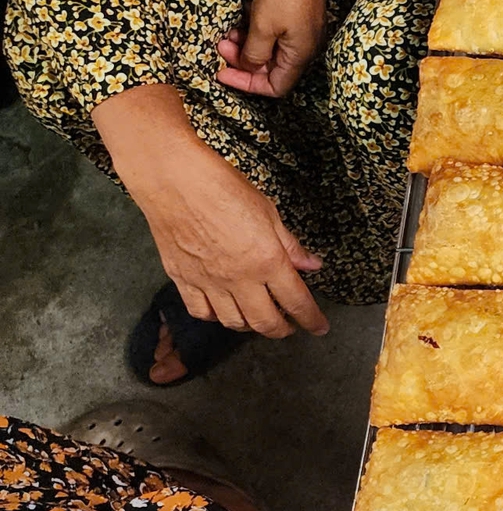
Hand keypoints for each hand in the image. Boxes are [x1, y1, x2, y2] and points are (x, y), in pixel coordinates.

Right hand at [94, 85, 329, 337]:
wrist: (173, 181)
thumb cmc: (224, 188)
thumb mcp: (268, 212)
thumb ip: (290, 245)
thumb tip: (312, 266)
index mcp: (266, 261)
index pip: (296, 302)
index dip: (311, 320)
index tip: (320, 328)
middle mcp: (239, 279)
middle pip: (265, 322)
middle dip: (282, 330)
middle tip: (291, 326)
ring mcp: (208, 283)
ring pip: (233, 323)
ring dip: (251, 326)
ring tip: (261, 318)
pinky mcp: (182, 280)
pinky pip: (201, 312)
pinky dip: (216, 317)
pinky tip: (224, 310)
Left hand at [219, 0, 347, 97]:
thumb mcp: (262, 26)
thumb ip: (253, 54)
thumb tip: (249, 66)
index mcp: (298, 55)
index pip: (274, 87)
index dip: (246, 83)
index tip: (222, 71)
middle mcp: (302, 47)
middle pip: (270, 69)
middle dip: (242, 62)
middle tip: (221, 47)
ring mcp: (299, 31)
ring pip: (269, 51)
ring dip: (246, 46)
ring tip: (226, 34)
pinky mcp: (294, 16)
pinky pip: (273, 34)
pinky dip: (254, 33)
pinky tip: (240, 22)